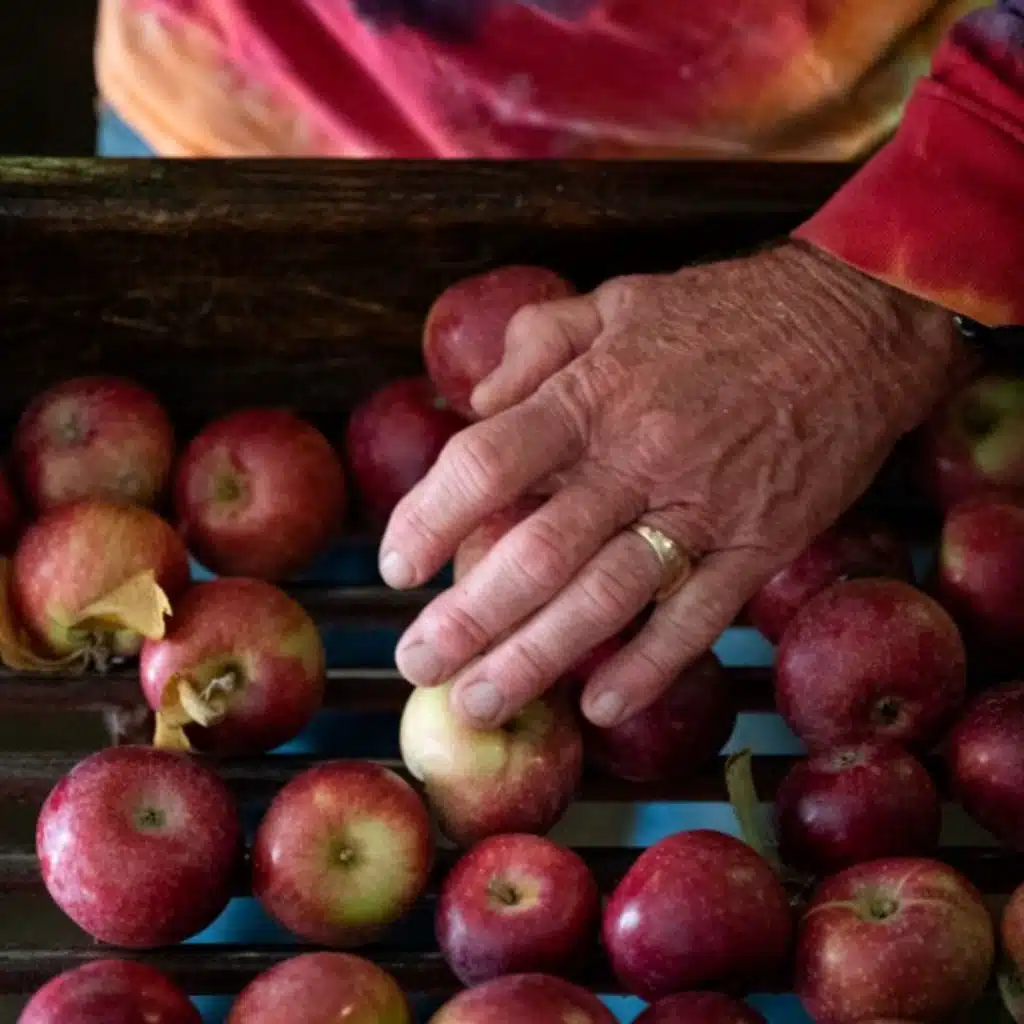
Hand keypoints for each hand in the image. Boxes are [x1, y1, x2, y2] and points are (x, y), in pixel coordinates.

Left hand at [380, 242, 966, 728]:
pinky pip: (697, 618)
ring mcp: (703, 506)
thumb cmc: (724, 312)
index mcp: (594, 393)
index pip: (487, 463)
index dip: (429, 518)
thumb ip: (536, 346)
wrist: (856, 320)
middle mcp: (639, 455)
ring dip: (536, 659)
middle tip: (415, 664)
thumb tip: (474, 407)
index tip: (397, 565)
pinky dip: (648, 668)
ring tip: (477, 703)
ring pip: (607, 598)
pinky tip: (599, 706)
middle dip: (468, 618)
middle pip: (536, 552)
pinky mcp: (761, 543)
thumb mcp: (617, 299)